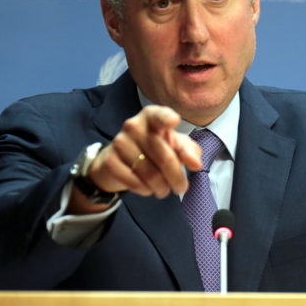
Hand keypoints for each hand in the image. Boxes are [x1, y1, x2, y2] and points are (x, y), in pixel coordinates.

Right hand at [87, 105, 202, 198]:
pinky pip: (134, 182)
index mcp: (152, 117)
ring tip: (164, 190)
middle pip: (164, 157)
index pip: (160, 115)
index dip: (167, 118)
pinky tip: (148, 189)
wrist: (119, 161)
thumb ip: (189, 151)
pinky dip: (146, 190)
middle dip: (176, 178)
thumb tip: (196, 164)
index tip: (173, 122)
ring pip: (150, 173)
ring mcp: (119, 142)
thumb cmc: (154, 149)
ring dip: (162, 187)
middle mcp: (134, 126)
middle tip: (181, 188)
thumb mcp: (174, 146)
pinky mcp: (110, 161)